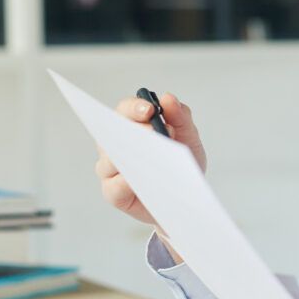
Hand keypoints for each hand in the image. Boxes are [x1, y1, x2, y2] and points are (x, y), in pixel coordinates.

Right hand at [95, 91, 206, 227]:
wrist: (185, 200)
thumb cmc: (181, 165)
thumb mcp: (189, 140)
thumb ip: (181, 118)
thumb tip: (167, 97)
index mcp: (132, 126)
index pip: (125, 110)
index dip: (134, 107)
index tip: (150, 109)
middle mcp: (115, 145)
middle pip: (112, 131)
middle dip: (131, 129)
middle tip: (151, 130)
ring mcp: (111, 169)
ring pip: (109, 159)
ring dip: (129, 156)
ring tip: (149, 155)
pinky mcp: (113, 193)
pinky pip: (113, 187)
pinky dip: (125, 182)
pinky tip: (138, 179)